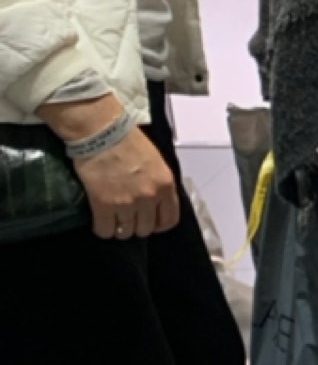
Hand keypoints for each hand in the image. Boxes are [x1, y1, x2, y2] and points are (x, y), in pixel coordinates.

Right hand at [40, 96, 178, 239]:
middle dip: (136, 225)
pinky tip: (101, 220)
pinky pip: (105, 231)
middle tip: (127, 217)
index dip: (158, 224)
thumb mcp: (155, 161)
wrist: (102, 131)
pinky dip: (102, 229)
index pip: (169, 220)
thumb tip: (155, 200)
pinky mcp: (103, 205)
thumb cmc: (127, 139)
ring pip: (126, 233)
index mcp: (165, 185)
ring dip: (119, 228)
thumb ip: (158, 183)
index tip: (150, 222)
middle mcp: (149, 197)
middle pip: (146, 229)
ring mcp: (127, 203)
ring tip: (113, 218)